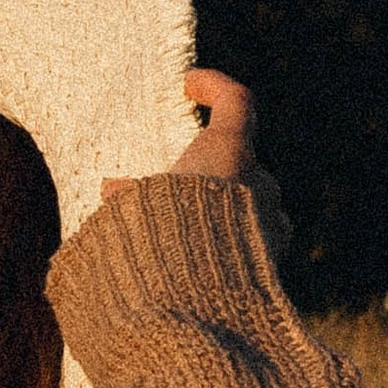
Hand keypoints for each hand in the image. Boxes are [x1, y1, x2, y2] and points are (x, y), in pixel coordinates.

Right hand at [105, 72, 287, 259]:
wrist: (199, 302)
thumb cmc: (163, 242)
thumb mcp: (132, 210)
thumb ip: (127, 196)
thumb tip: (113, 190)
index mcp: (229, 154)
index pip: (235, 100)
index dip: (213, 86)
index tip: (189, 85)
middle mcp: (259, 182)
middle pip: (242, 160)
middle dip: (212, 170)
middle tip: (179, 182)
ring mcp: (272, 222)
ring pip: (250, 203)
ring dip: (220, 209)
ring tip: (187, 229)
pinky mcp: (273, 261)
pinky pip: (254, 241)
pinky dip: (229, 242)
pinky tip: (203, 260)